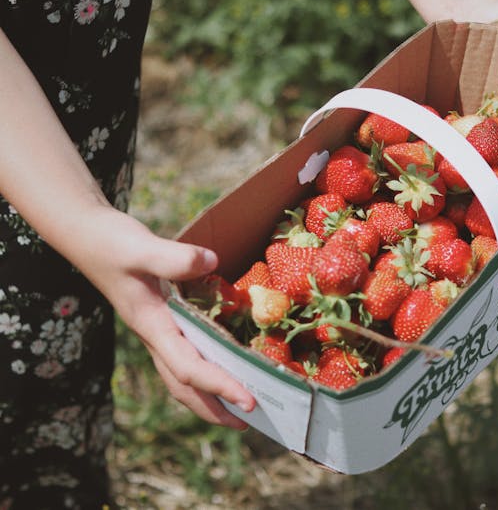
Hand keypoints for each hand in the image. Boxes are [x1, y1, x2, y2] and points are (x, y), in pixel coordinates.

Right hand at [81, 207, 255, 429]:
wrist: (86, 236)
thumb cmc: (111, 243)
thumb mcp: (142, 247)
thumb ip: (173, 258)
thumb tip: (210, 263)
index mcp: (152, 326)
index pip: (188, 368)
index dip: (219, 387)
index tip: (248, 402)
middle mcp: (155, 334)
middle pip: (183, 386)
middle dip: (214, 408)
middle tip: (248, 424)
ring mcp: (156, 329)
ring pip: (182, 374)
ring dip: (209, 394)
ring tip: (238, 407)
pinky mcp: (160, 318)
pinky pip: (184, 353)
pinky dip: (204, 368)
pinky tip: (223, 362)